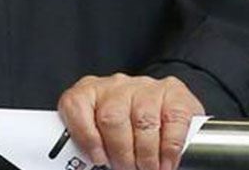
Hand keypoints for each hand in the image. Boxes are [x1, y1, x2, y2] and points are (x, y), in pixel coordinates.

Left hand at [58, 74, 203, 169]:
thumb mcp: (102, 130)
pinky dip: (170, 148)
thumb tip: (95, 164)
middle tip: (127, 168)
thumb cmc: (125, 123)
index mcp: (88, 92)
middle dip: (121, 153)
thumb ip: (95, 143)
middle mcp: (115, 86)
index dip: (86, 137)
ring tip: (147, 168)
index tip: (97, 159)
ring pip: (143, 121)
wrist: (160, 104)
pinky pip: (173, 120)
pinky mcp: (173, 92)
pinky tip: (166, 161)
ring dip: (146, 154)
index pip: (76, 106)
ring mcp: (144, 86)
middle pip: (111, 118)